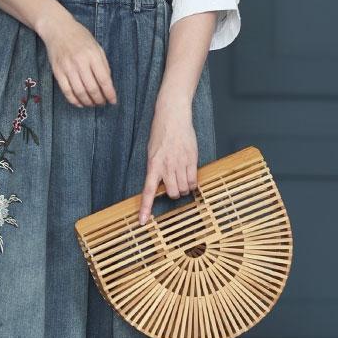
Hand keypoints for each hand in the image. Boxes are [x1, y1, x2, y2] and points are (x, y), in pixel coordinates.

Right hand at [37, 10, 116, 107]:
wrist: (58, 28)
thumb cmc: (80, 37)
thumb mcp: (96, 47)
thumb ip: (103, 65)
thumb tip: (108, 85)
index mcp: (93, 55)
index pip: (104, 80)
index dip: (109, 93)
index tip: (113, 101)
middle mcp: (80, 62)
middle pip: (92, 89)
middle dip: (99, 100)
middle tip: (102, 103)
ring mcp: (67, 68)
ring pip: (80, 93)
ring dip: (88, 102)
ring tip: (92, 104)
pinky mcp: (58, 72)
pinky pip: (67, 92)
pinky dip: (75, 101)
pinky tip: (80, 103)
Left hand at [138, 88, 197, 225]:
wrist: (173, 116)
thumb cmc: (160, 133)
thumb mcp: (152, 152)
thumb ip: (155, 169)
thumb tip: (160, 184)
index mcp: (153, 166)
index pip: (149, 192)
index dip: (146, 208)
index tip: (143, 221)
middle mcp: (167, 167)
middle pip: (172, 194)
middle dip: (174, 194)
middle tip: (173, 186)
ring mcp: (180, 163)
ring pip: (184, 189)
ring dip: (183, 189)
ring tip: (181, 180)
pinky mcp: (192, 159)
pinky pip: (193, 181)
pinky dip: (192, 184)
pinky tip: (189, 178)